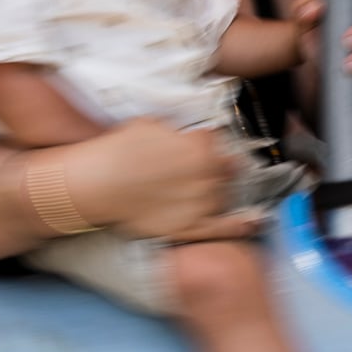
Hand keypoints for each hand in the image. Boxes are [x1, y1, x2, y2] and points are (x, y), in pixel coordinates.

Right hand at [61, 120, 249, 241]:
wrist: (97, 184)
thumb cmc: (118, 151)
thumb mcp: (151, 124)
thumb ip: (178, 130)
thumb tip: (188, 133)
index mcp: (200, 146)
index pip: (218, 141)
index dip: (209, 143)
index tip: (204, 145)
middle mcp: (207, 175)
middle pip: (226, 169)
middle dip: (217, 167)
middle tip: (197, 169)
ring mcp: (201, 203)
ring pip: (224, 195)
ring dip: (218, 190)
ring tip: (200, 189)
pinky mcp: (191, 227)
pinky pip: (224, 228)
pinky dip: (242, 225)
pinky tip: (254, 222)